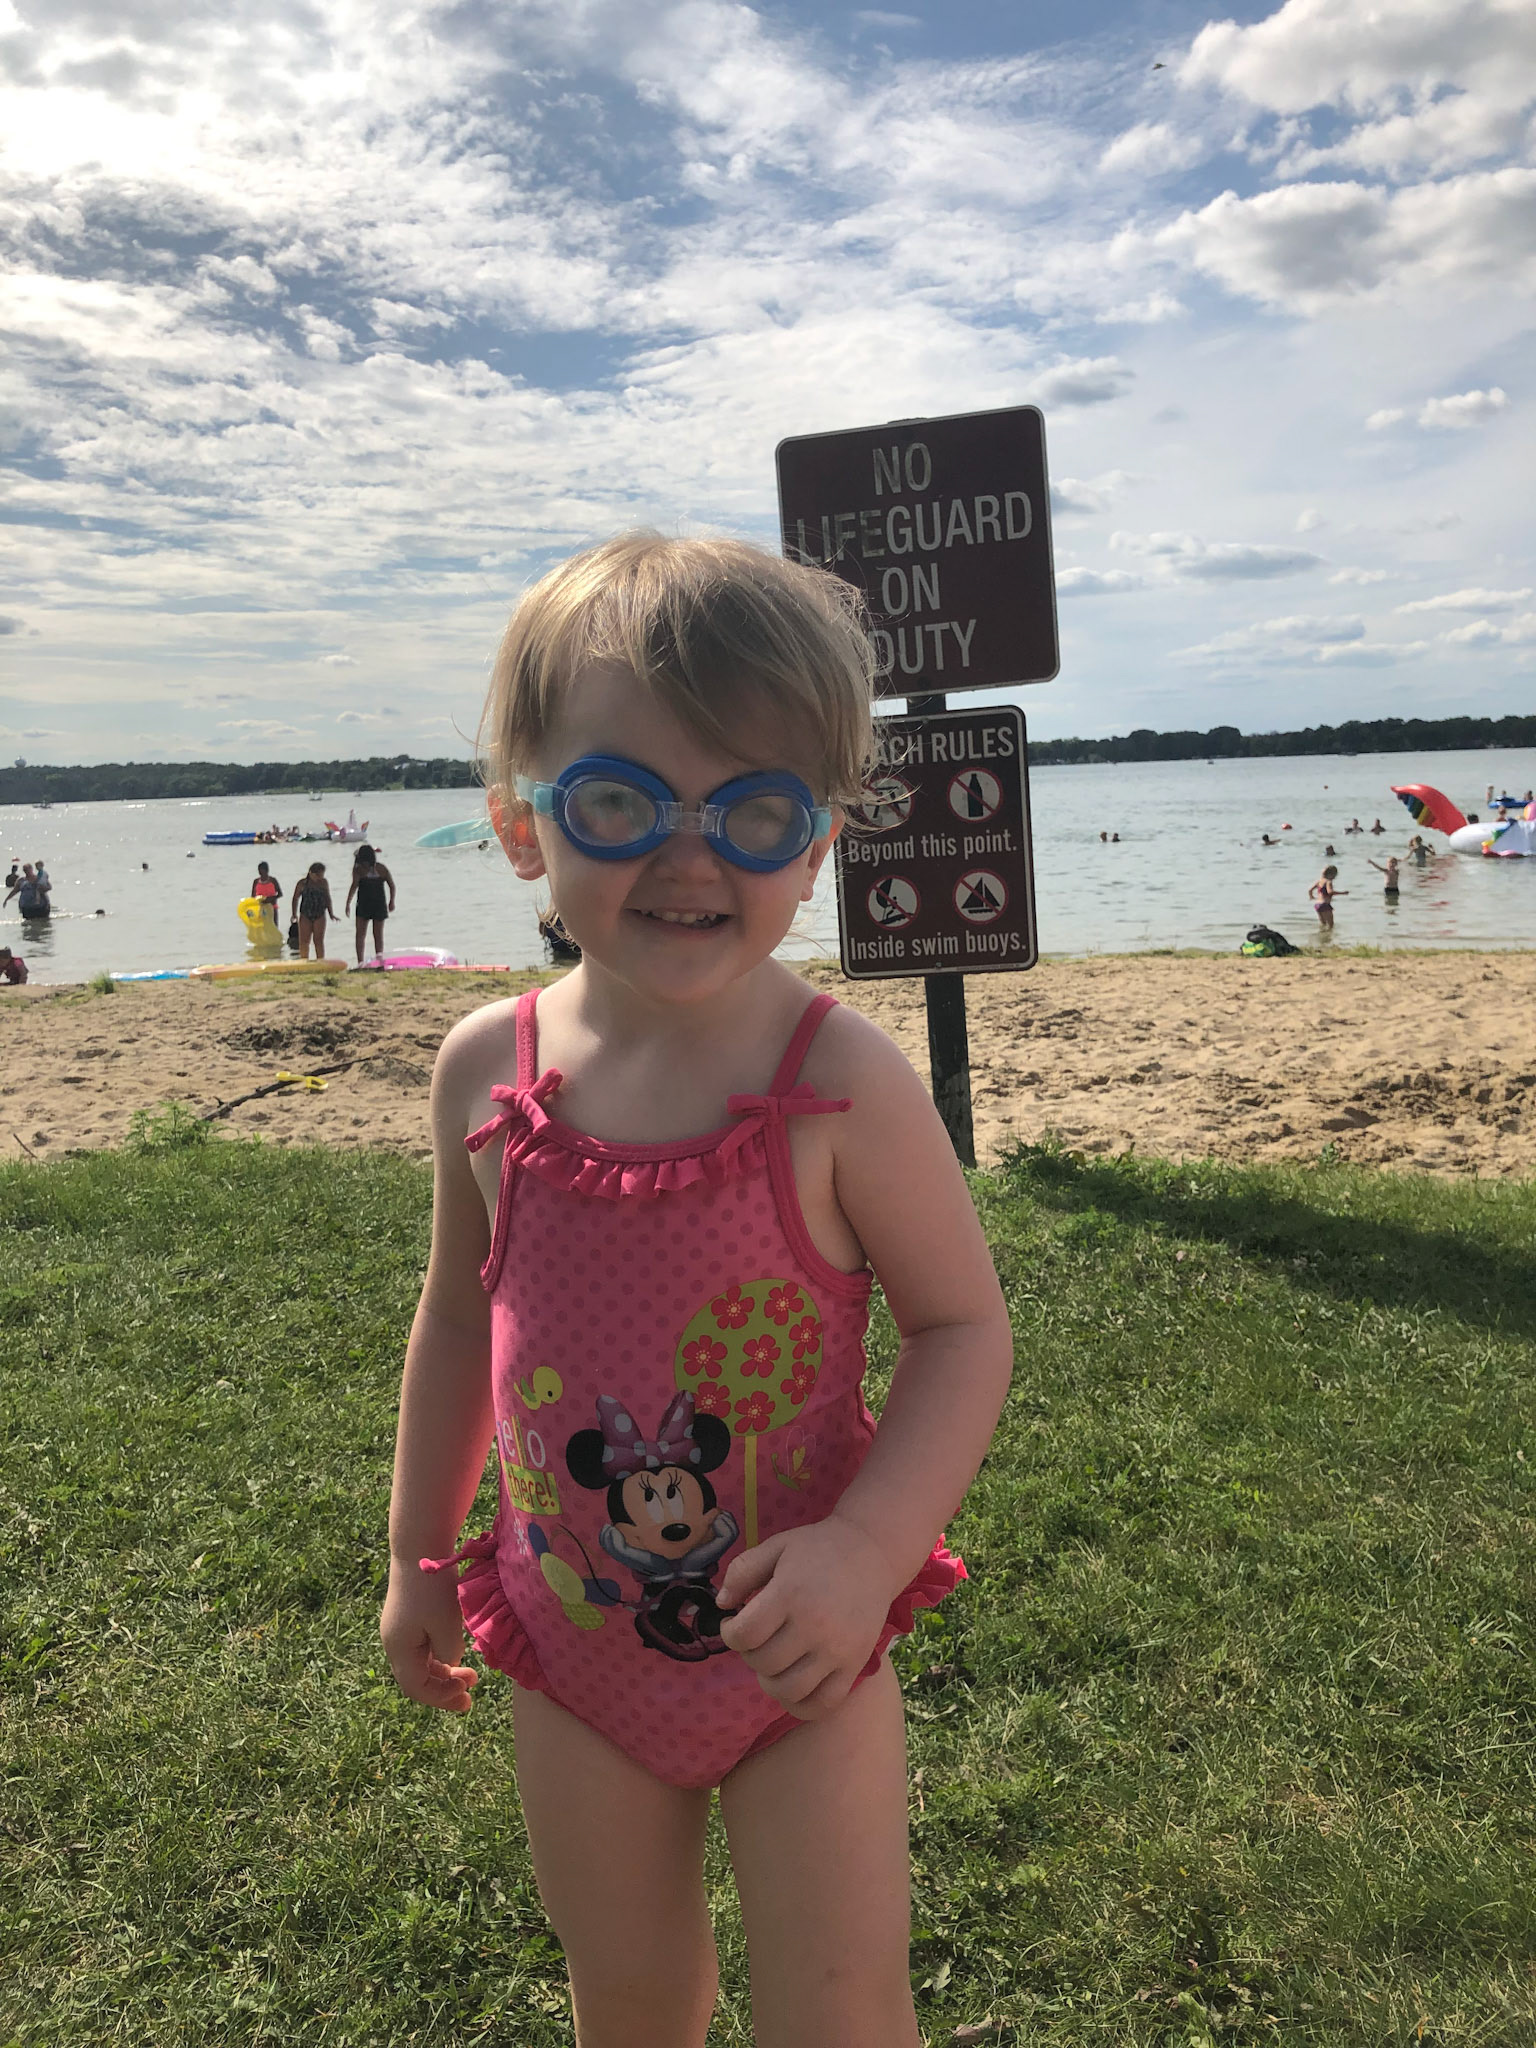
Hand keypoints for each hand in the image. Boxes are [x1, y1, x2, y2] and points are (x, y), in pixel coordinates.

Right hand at [380, 1563, 479, 1712]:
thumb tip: (450, 1663)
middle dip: (443, 1689)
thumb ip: (449, 1653)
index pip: (416, 1687)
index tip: (466, 1695)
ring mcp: (399, 1628)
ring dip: (443, 1672)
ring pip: (420, 1663)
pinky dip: (439, 1655)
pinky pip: (422, 1647)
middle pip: (416, 1677)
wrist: (419, 1547)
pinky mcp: (408, 1616)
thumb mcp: (446, 1626)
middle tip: (470, 1693)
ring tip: (469, 1675)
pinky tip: (456, 1651)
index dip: (440, 1698)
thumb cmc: (433, 1588)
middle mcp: (394, 1642)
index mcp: (398, 1648)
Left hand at [716, 1514, 895, 1721]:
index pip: (745, 1635)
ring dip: (770, 1680)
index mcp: (790, 1594)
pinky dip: (802, 1704)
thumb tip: (722, 1605)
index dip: (729, 1634)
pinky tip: (794, 1684)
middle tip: (757, 1638)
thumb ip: (742, 1571)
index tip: (733, 1624)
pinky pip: (823, 1704)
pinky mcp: (855, 1665)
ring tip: (774, 1660)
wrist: (872, 1553)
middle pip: (763, 1663)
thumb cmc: (819, 1549)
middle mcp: (814, 1626)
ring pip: (788, 1690)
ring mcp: (837, 1650)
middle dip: (749, 1653)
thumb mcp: (776, 1546)